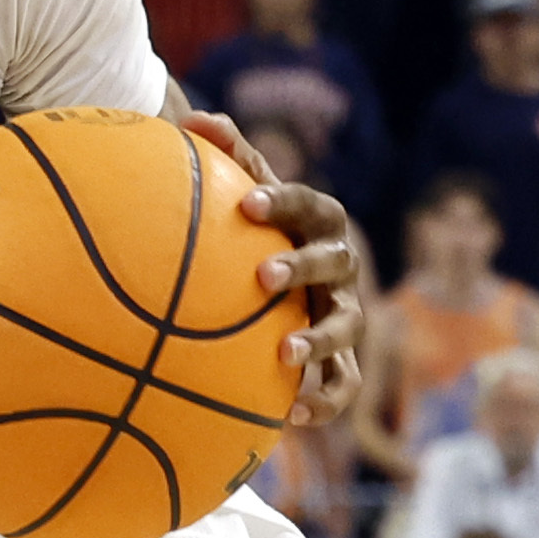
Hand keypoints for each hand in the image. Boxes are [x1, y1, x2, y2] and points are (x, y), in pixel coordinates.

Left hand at [183, 111, 363, 425]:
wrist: (281, 276)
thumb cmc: (252, 228)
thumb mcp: (238, 192)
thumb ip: (222, 156)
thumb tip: (192, 118)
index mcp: (316, 222)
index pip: (307, 205)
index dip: (281, 202)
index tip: (246, 205)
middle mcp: (338, 266)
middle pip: (334, 261)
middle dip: (302, 267)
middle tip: (262, 277)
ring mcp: (343, 313)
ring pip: (346, 327)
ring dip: (319, 339)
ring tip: (284, 354)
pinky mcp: (339, 359)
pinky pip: (342, 383)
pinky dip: (326, 400)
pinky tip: (293, 418)